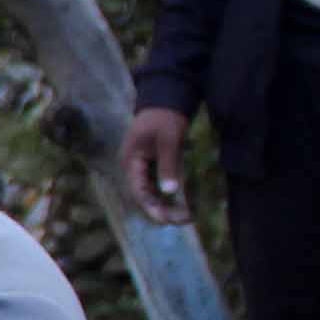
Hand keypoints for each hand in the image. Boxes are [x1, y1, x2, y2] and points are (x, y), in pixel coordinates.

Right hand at [120, 104, 190, 226]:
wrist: (166, 98)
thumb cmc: (165, 117)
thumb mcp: (168, 140)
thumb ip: (168, 166)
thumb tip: (169, 192)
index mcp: (131, 162)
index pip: (138, 192)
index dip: (152, 208)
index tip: (167, 221)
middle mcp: (134, 168)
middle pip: (145, 196)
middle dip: (163, 210)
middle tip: (185, 220)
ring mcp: (144, 167)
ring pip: (153, 193)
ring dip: (168, 205)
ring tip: (188, 216)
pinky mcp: (155, 165)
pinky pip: (161, 185)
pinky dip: (172, 195)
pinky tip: (186, 204)